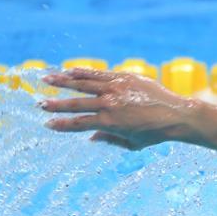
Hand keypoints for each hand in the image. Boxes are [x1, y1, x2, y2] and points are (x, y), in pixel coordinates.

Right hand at [41, 68, 198, 149]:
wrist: (178, 115)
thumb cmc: (156, 133)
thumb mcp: (132, 144)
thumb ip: (110, 140)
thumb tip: (91, 137)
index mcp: (110, 123)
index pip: (79, 123)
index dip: (62, 124)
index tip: (48, 124)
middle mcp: (110, 104)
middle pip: (76, 103)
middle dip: (56, 104)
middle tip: (39, 104)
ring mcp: (117, 88)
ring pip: (84, 83)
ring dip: (63, 81)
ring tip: (46, 79)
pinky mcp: (125, 77)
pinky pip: (100, 74)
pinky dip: (84, 72)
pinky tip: (70, 71)